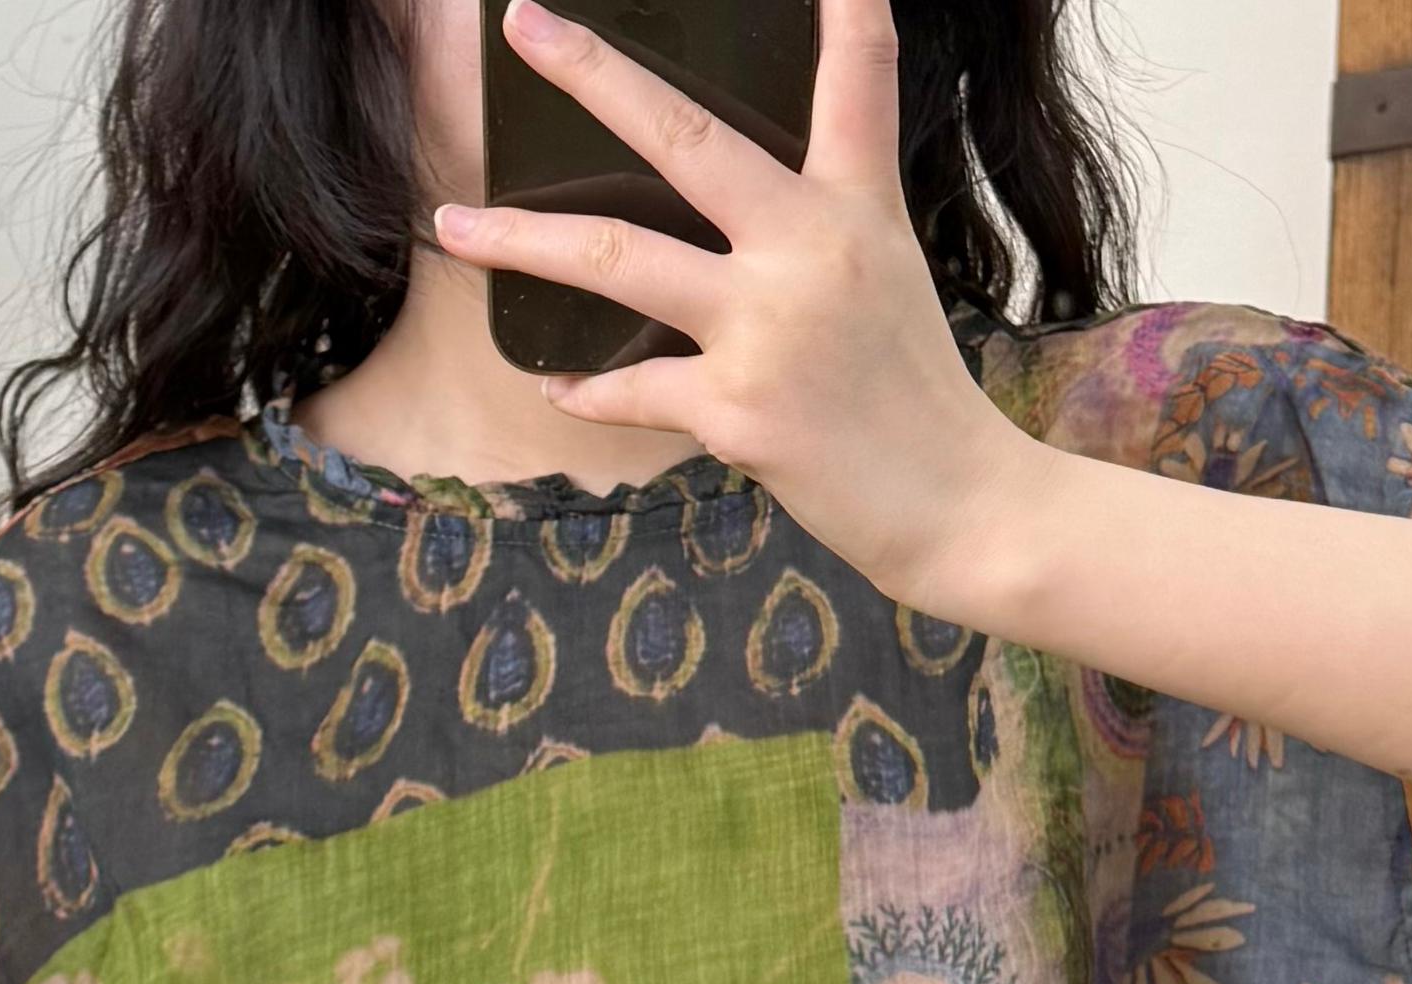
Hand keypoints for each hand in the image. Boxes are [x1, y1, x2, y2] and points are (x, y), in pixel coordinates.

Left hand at [434, 0, 1045, 616]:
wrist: (958, 506)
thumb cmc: (917, 399)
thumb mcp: (890, 282)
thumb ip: (819, 233)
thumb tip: (738, 221)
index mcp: (857, 209)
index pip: (855, 80)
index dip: (842, 9)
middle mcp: (807, 250)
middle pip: (685, 137)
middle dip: (594, 74)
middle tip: (523, 27)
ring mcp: (766, 329)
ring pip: (615, 260)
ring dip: (521, 241)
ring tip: (453, 226)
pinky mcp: (736, 411)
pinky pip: (634, 389)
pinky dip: (589, 391)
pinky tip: (558, 384)